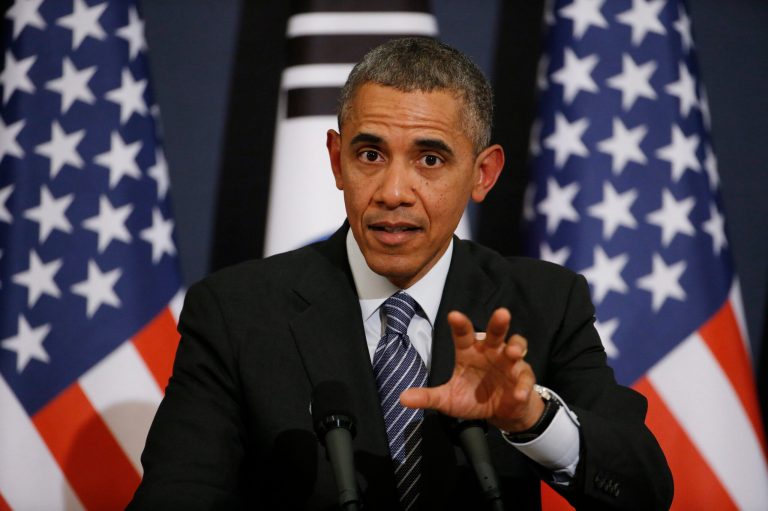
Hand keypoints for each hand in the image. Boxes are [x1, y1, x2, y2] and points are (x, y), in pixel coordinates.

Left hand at [400, 308, 543, 431]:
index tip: (454, 315)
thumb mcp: (448, 399)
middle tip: (502, 314)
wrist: (499, 412)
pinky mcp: (523, 378)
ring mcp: (509, 363)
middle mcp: (490, 352)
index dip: (460, 325)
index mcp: (469, 352)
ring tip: (513, 353)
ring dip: (517, 347)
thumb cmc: (473, 398)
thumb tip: (403, 398)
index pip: (463, 335)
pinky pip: (524, 378)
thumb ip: (428, 397)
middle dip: (498, 323)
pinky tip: (518, 394)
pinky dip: (523, 386)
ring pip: (516, 346)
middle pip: (495, 333)